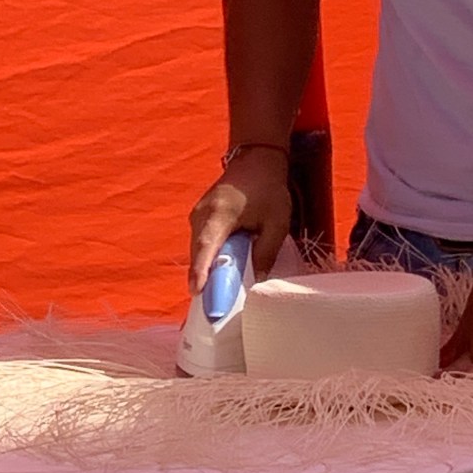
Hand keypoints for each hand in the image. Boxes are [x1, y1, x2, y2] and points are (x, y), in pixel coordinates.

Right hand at [188, 148, 291, 293]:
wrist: (256, 160)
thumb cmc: (268, 190)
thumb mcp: (276, 223)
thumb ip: (265, 252)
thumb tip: (256, 282)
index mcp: (219, 214)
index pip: (206, 247)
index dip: (201, 271)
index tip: (196, 292)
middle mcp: (201, 216)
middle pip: (199, 255)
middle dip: (203, 282)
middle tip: (210, 312)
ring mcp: (197, 217)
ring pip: (198, 253)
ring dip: (206, 274)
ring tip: (213, 302)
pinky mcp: (199, 220)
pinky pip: (201, 247)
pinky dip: (207, 263)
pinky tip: (217, 280)